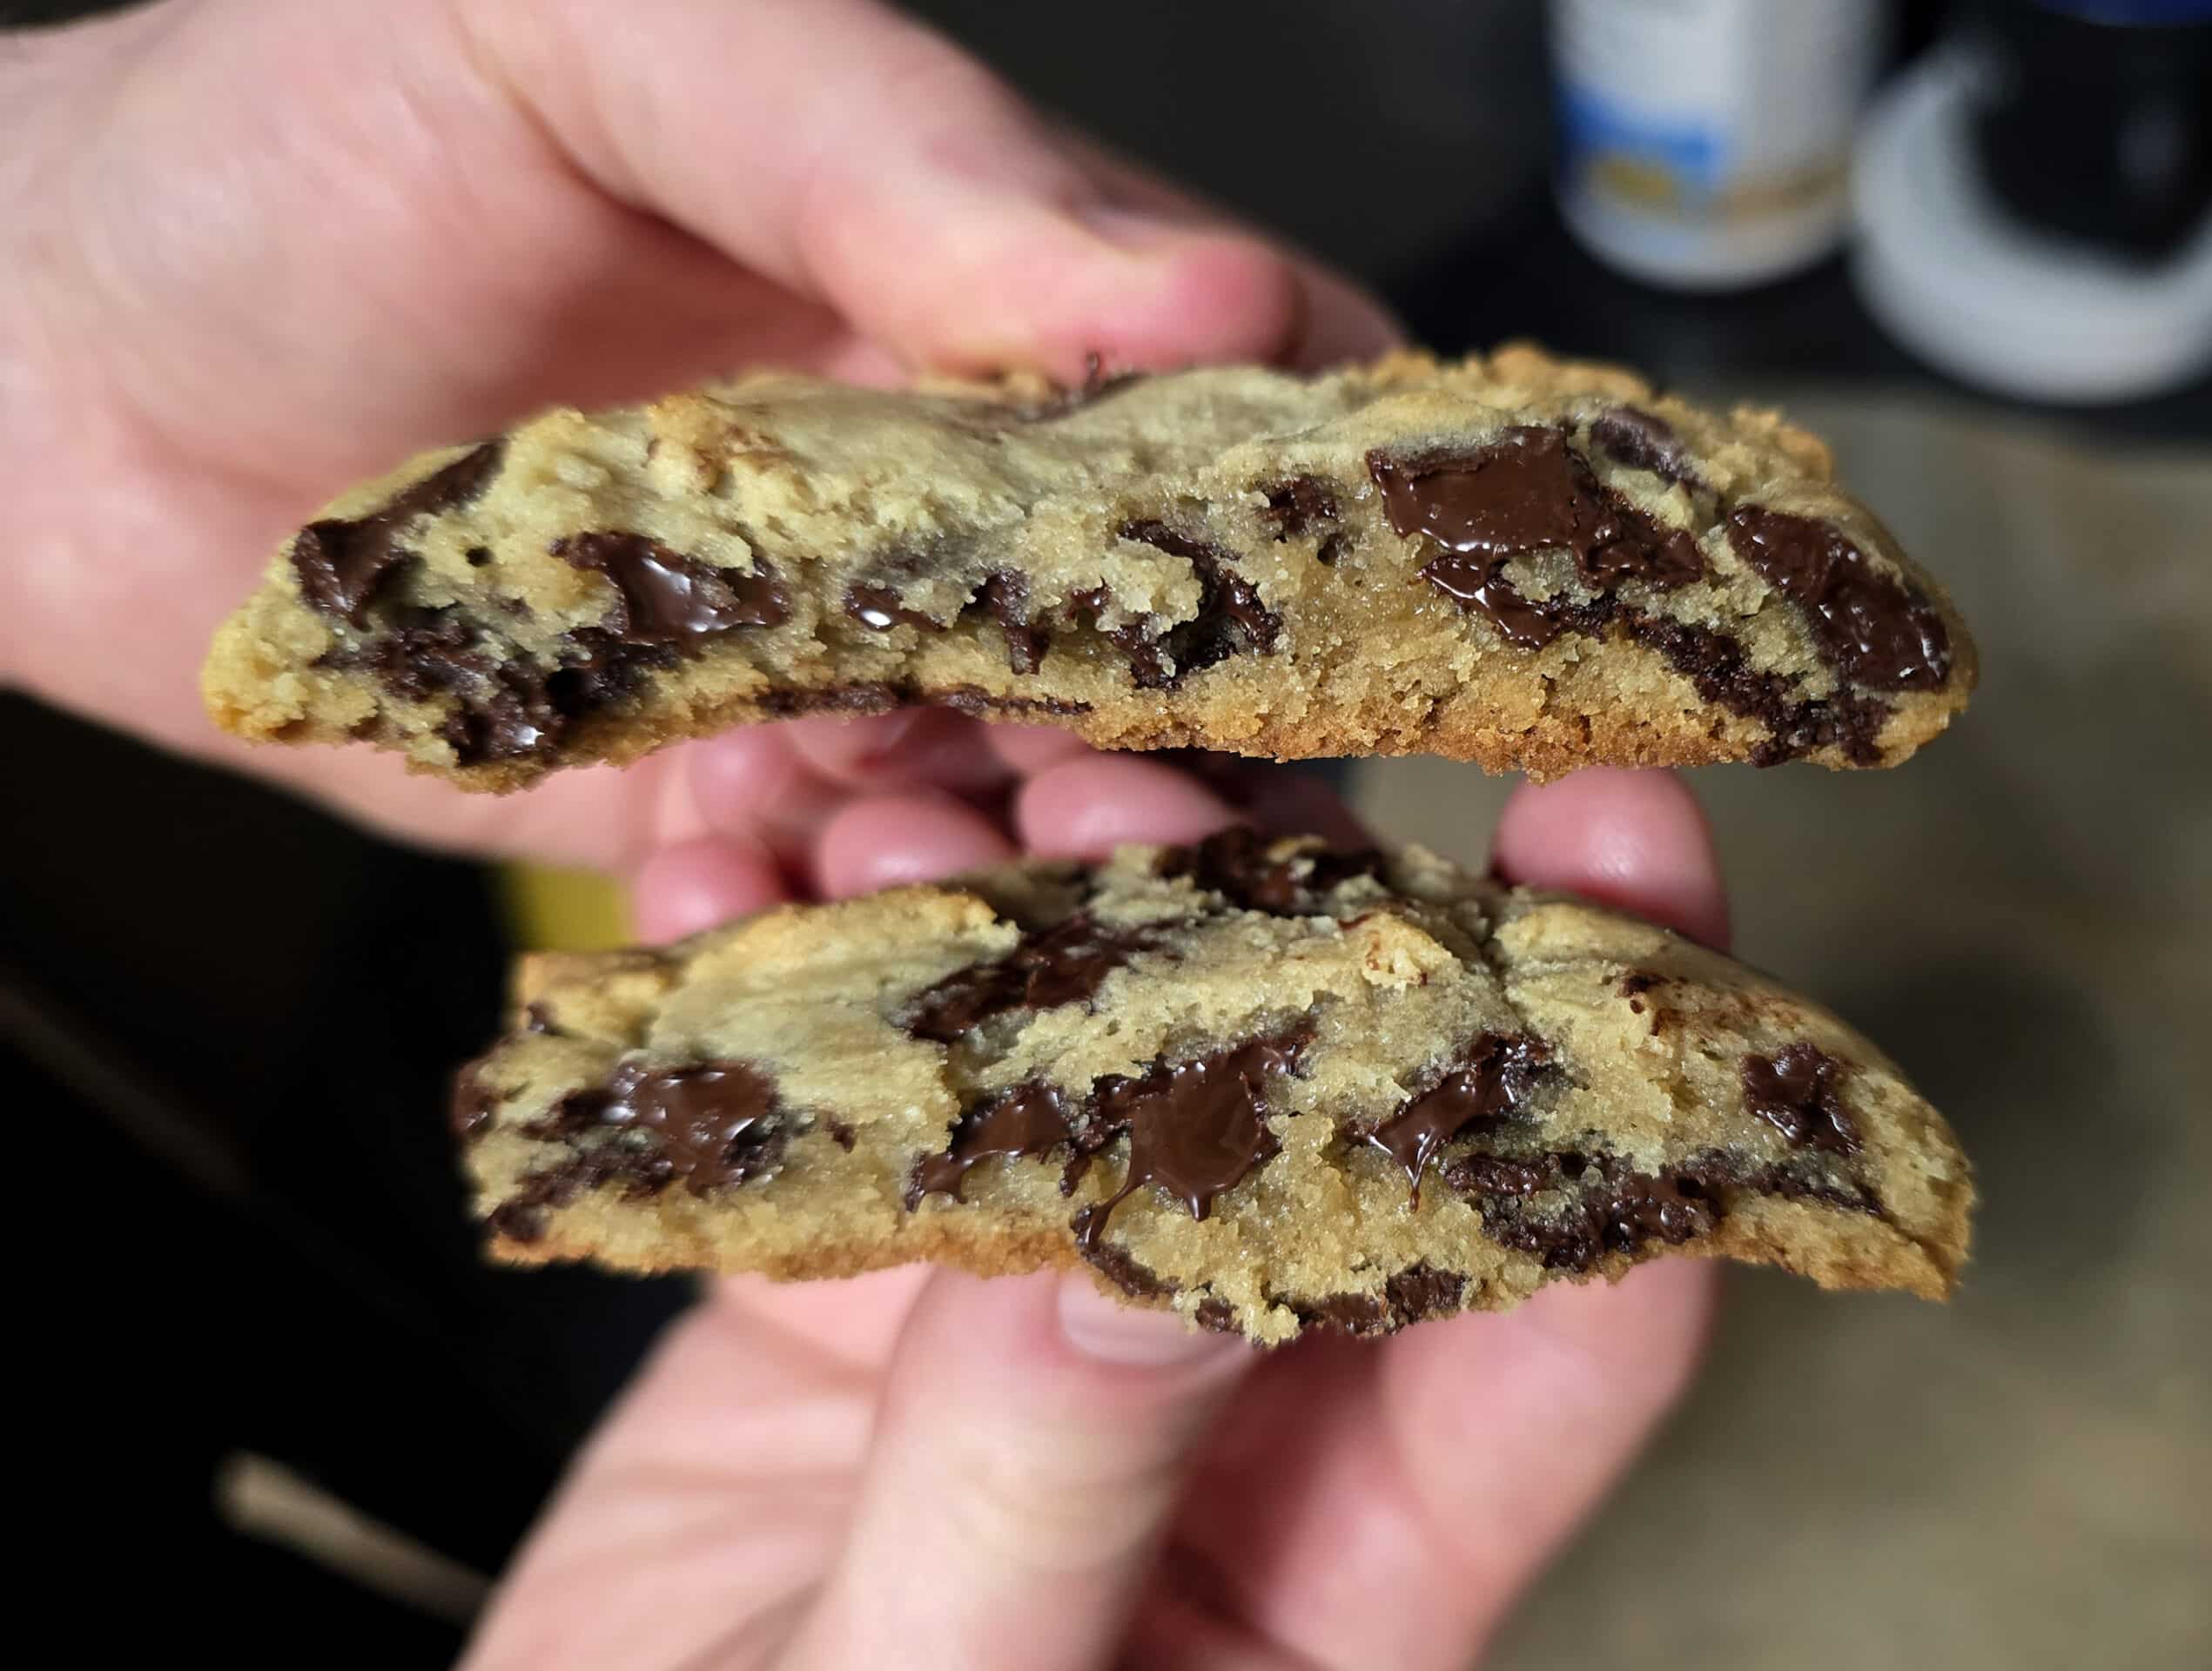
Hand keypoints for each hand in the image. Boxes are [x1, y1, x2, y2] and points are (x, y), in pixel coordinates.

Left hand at [2, 0, 1398, 878]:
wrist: (39, 366)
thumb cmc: (302, 138)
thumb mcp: (606, 40)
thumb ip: (900, 153)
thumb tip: (1211, 302)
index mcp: (998, 300)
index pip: (1271, 415)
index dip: (1334, 526)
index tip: (1314, 627)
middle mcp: (954, 505)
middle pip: (1184, 669)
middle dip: (1181, 763)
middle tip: (1093, 801)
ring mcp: (846, 670)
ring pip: (1030, 819)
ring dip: (1003, 874)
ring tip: (875, 854)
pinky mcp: (719, 807)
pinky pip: (832, 913)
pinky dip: (806, 929)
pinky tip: (703, 874)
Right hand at [462, 768, 1726, 1670]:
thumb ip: (1048, 1503)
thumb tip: (1134, 1248)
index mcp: (1345, 1551)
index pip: (1560, 1305)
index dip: (1611, 1068)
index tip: (1620, 831)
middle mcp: (1223, 1398)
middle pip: (1307, 1096)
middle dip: (1235, 901)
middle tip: (1106, 777)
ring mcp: (1032, 1319)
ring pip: (1071, 1042)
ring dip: (983, 895)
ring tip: (878, 818)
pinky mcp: (856, 1280)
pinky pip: (841, 1083)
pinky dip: (770, 964)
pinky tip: (709, 869)